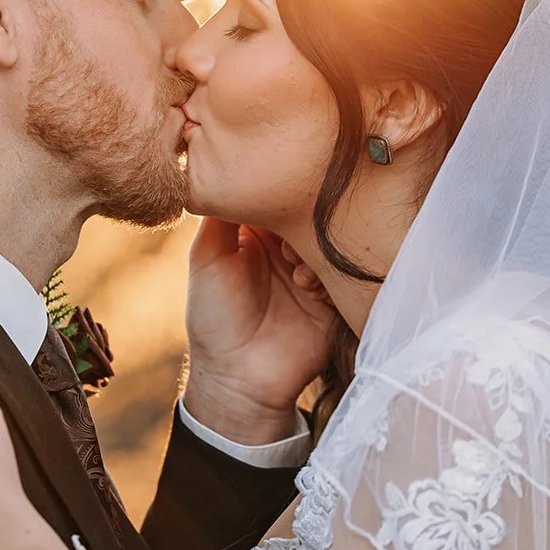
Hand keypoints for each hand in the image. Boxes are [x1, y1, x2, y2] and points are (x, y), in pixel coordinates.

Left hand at [183, 218, 339, 442]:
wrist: (238, 378)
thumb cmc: (214, 317)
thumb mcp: (207, 258)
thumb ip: (219, 216)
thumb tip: (228, 170)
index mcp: (253, 236)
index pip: (275, 199)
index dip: (279, 196)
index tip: (280, 199)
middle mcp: (283, 251)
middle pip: (306, 218)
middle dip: (303, 224)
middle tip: (288, 243)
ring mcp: (308, 274)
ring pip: (327, 243)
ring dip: (315, 252)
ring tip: (296, 274)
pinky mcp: (330, 299)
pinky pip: (342, 275)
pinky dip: (328, 276)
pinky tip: (309, 290)